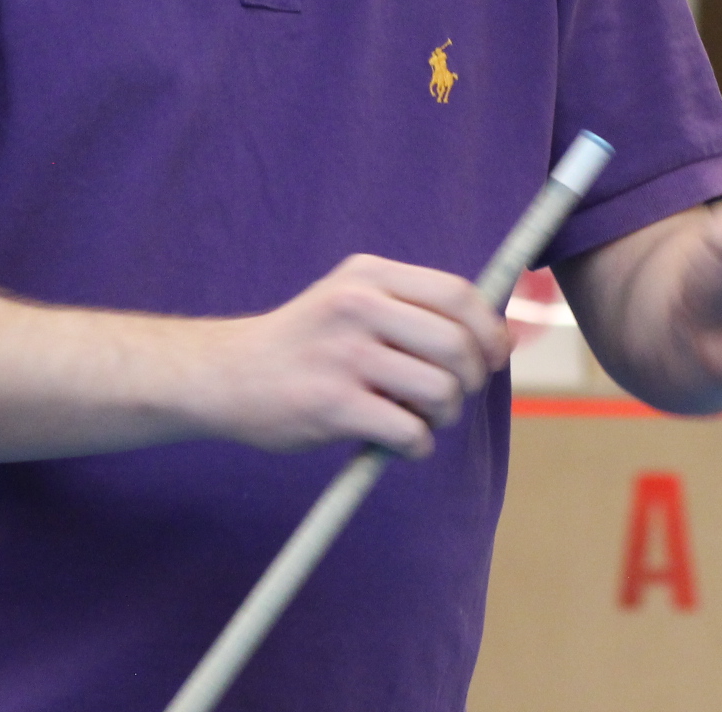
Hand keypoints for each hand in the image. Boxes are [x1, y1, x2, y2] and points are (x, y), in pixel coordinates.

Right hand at [198, 255, 511, 458]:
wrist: (226, 374)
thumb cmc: (304, 343)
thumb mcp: (350, 298)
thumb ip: (410, 307)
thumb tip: (494, 334)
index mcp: (368, 275)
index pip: (459, 294)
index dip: (489, 331)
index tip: (492, 357)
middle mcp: (358, 307)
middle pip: (459, 346)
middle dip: (471, 381)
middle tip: (450, 396)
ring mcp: (344, 355)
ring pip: (441, 392)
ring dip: (442, 417)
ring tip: (416, 417)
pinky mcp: (331, 405)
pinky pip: (410, 432)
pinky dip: (415, 445)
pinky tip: (394, 441)